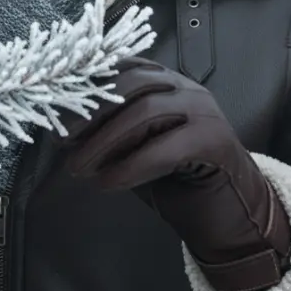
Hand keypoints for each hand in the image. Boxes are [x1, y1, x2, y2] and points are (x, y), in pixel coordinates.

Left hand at [57, 56, 290, 290]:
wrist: (235, 221)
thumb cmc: (181, 184)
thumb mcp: (138, 153)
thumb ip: (111, 137)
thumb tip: (64, 133)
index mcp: (168, 83)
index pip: (124, 68)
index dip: (88, 86)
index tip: (56, 108)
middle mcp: (188, 89)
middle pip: (131, 84)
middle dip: (91, 111)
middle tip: (62, 141)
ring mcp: (205, 112)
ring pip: (145, 112)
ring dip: (104, 141)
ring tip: (79, 168)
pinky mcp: (215, 142)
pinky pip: (165, 148)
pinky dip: (131, 167)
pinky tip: (108, 184)